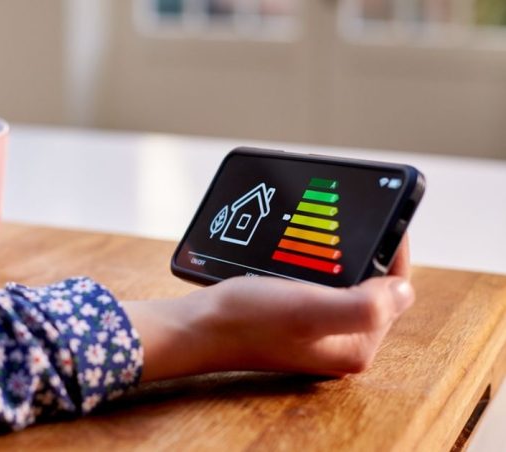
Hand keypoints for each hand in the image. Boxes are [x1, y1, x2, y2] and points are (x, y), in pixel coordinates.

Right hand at [125, 236, 414, 380]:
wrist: (194, 327)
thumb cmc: (245, 320)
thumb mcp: (308, 310)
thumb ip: (364, 306)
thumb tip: (404, 289)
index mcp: (354, 346)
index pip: (395, 292)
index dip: (392, 251)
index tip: (383, 216)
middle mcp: (338, 342)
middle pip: (372, 286)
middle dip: (365, 250)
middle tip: (351, 218)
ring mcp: (314, 331)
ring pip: (345, 282)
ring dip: (340, 254)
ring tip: (327, 228)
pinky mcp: (292, 319)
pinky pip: (318, 283)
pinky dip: (315, 263)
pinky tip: (301, 248)